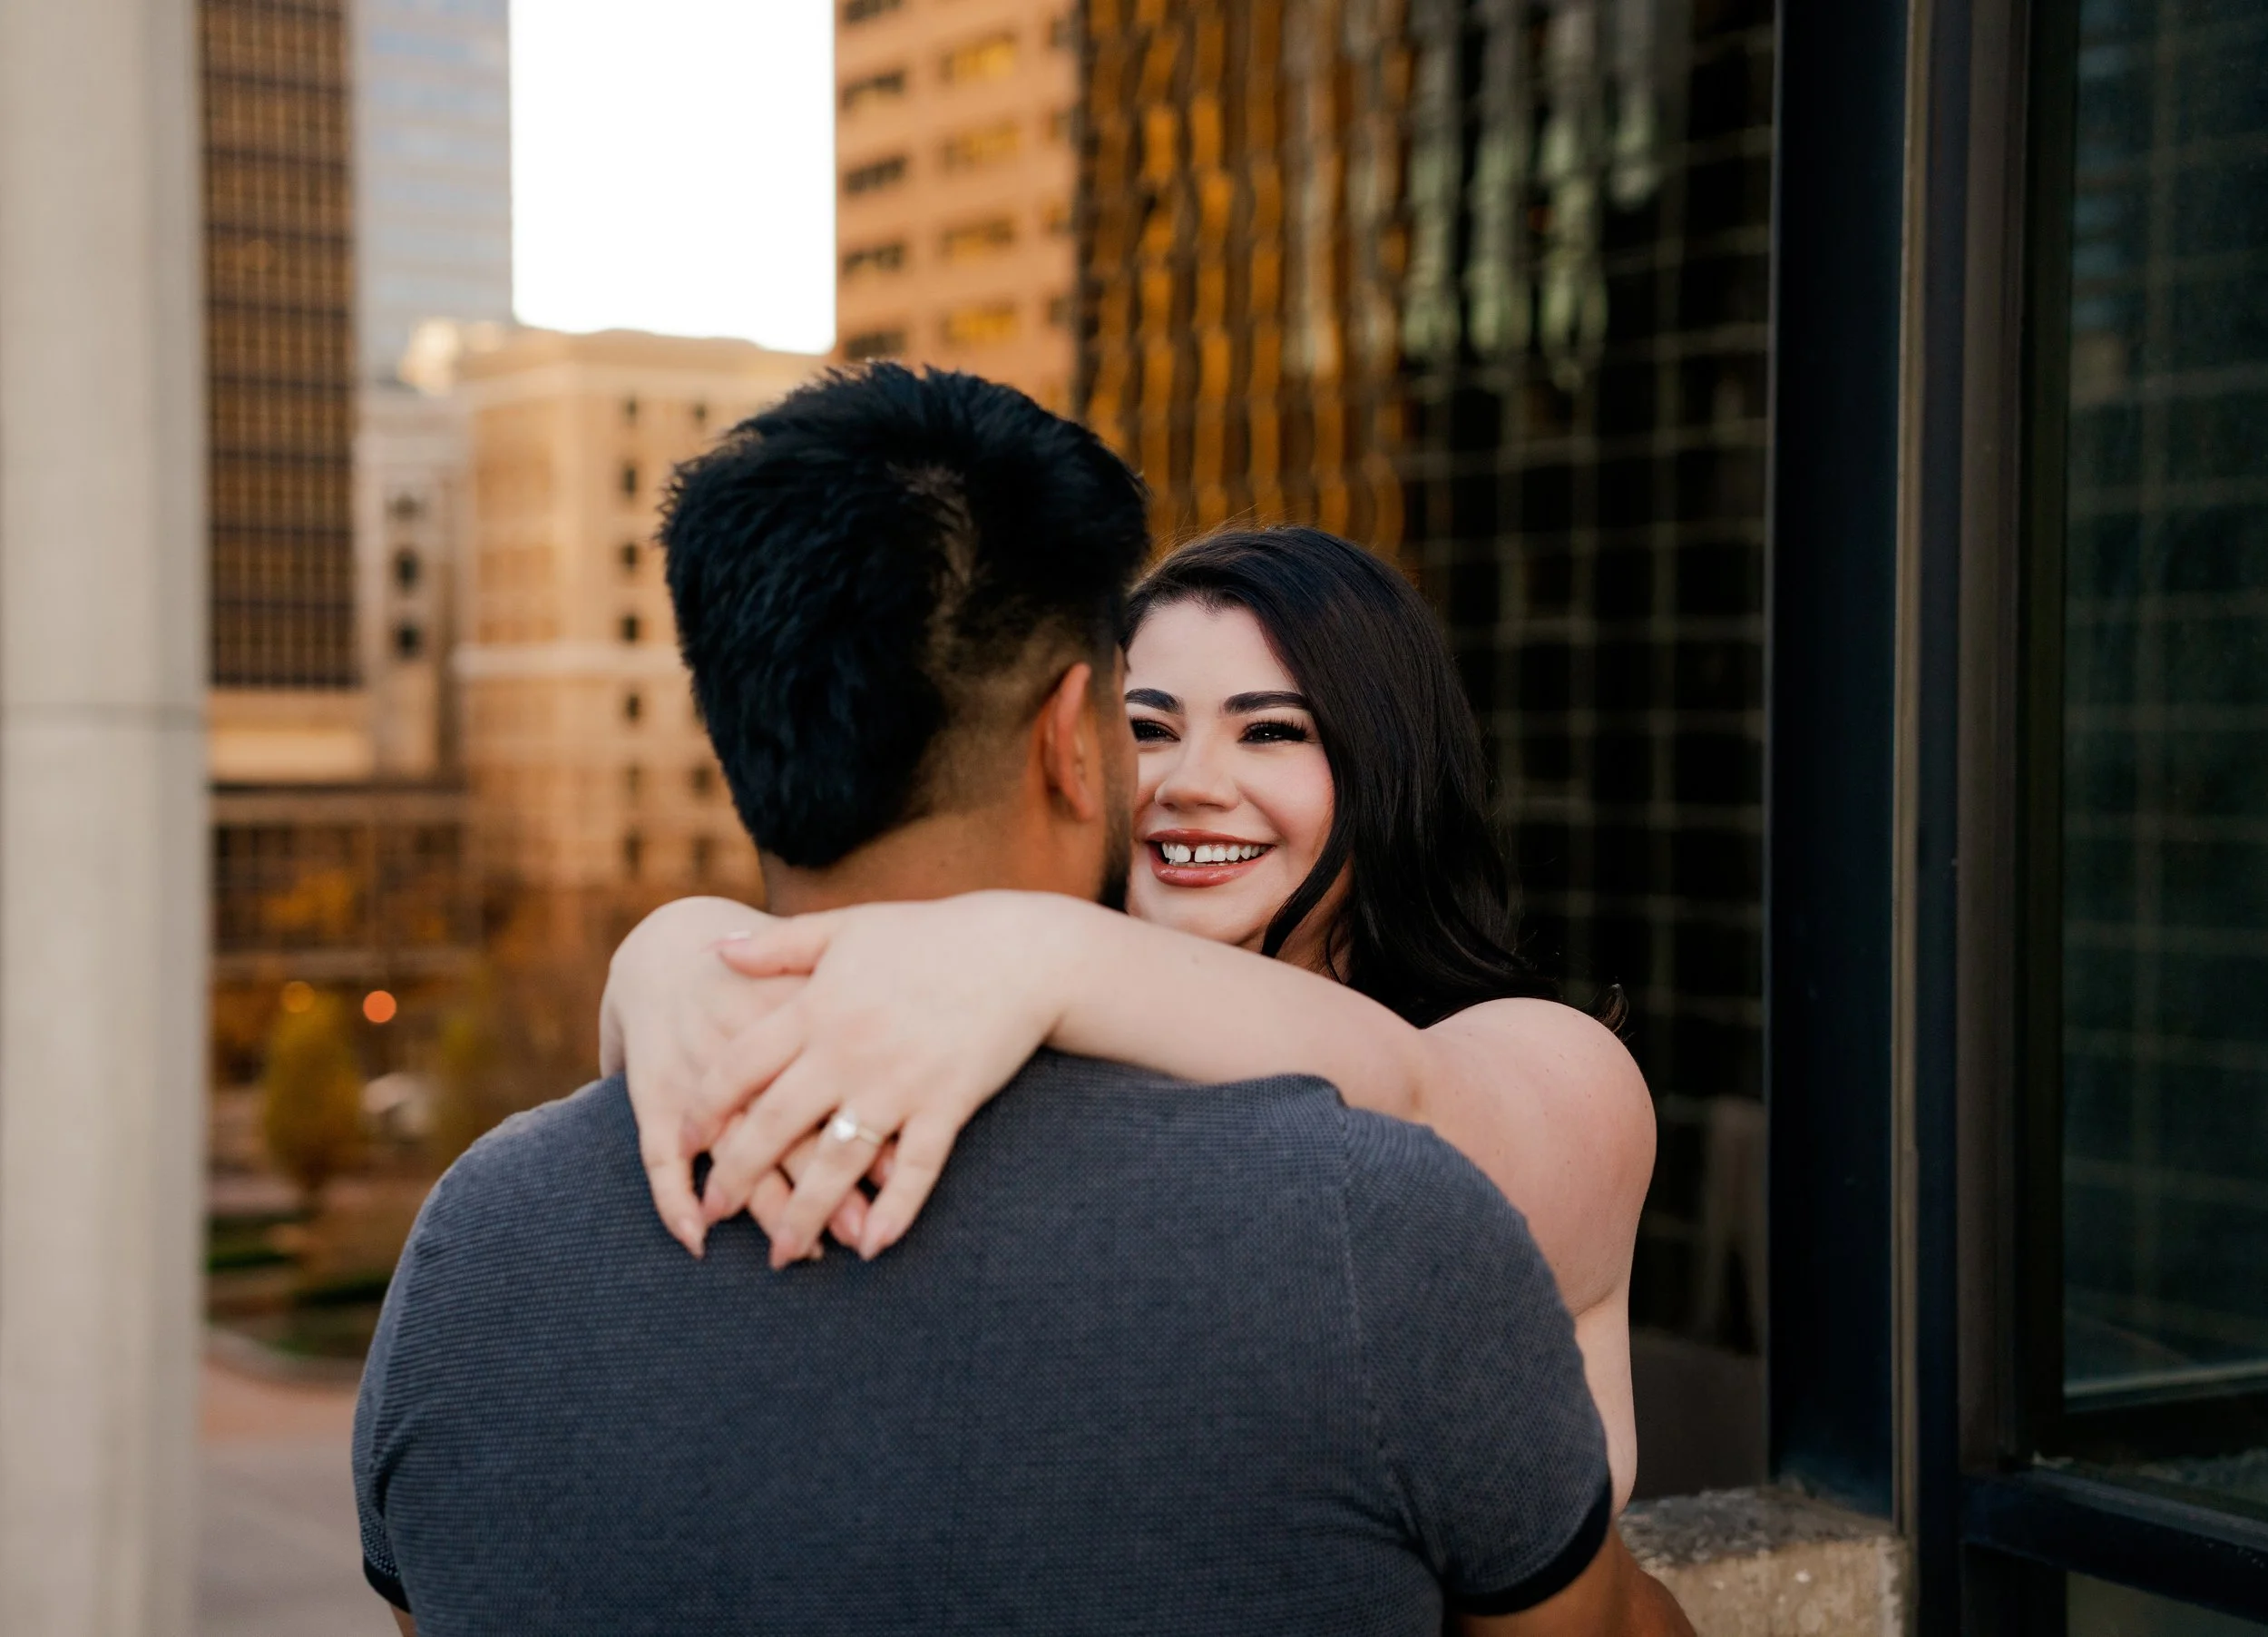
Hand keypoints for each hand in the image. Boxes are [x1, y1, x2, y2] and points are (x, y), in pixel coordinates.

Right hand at [602, 896, 868, 1255]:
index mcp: (788, 1017)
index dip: (862, 1129)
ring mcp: (692, 1076)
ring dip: (766, 1205)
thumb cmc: (761, 970)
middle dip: (823, 1183)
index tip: (894, 1175)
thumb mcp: (814, 960)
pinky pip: (659, 1157)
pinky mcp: (655, 1095)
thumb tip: (929, 1042)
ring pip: (732, 1151)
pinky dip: (671, 1201)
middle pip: (787, 1128)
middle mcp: (740, 1050)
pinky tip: (695, 1240)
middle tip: (856, 1232)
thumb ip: (862, 998)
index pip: (831, 1083)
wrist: (667, 948)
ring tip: (802, 1251)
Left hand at [691, 893, 1073, 1267]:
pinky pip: (915, 1170)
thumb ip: (777, 944)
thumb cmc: (930, 935)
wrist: (1019, 951)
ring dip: (804, 1214)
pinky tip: (871, 1248)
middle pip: (773, 1124)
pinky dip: (894, 1212)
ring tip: (783, 1254)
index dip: (704, 1110)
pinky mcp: (946, 1105)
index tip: (685, 1143)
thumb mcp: (847, 928)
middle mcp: (848, 1051)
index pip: (739, 1068)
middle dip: (737, 1175)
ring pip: (836, 1162)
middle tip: (714, 1213)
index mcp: (817, 1008)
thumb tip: (715, 951)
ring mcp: (899, 1083)